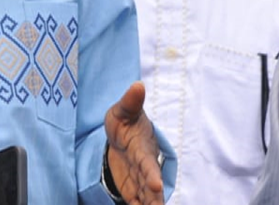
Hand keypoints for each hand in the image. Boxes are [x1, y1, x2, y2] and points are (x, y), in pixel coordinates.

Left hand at [104, 81, 164, 204]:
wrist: (122, 134)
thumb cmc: (124, 121)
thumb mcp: (122, 110)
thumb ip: (130, 101)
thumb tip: (138, 84)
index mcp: (142, 148)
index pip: (148, 162)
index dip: (151, 174)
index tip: (156, 185)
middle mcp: (144, 166)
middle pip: (150, 184)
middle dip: (155, 197)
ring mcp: (138, 178)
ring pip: (145, 196)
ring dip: (150, 203)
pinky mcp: (131, 187)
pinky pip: (135, 200)